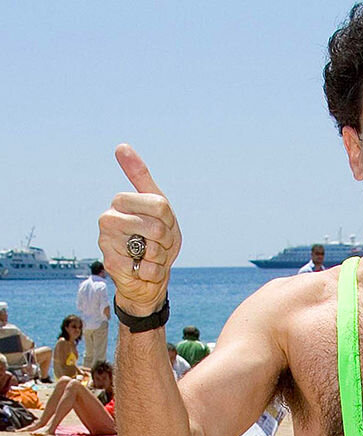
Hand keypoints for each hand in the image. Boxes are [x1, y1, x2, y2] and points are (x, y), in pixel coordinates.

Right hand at [98, 144, 181, 315]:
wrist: (148, 276)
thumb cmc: (154, 238)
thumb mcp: (157, 206)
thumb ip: (140, 176)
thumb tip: (120, 146)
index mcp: (120, 202)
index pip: (160, 204)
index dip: (168, 218)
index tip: (162, 223)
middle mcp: (108, 219)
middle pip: (156, 225)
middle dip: (166, 238)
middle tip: (156, 243)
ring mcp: (107, 243)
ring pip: (152, 246)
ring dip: (160, 255)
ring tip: (149, 255)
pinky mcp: (111, 265)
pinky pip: (148, 266)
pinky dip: (155, 271)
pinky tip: (144, 269)